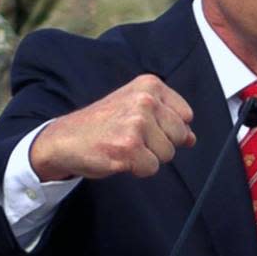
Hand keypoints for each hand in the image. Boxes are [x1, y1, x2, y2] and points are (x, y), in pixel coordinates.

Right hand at [29, 74, 195, 180]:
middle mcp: (145, 100)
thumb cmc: (101, 124)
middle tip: (132, 138)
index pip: (185, 115)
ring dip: (147, 157)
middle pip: (179, 136)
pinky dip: (136, 169)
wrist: (64, 139)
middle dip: (160, 144)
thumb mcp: (135, 109)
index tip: (146, 127)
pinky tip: (118, 156)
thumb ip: (167, 120)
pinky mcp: (128, 147)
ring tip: (123, 146)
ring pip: (167, 154)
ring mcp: (136, 123)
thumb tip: (192, 138)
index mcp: (149, 85)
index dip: (169, 129)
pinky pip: (151, 168)